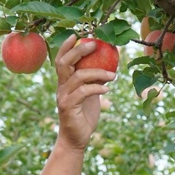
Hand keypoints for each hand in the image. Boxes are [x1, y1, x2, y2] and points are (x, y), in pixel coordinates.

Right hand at [54, 34, 116, 150]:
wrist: (76, 139)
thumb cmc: (84, 115)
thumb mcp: (90, 94)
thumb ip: (94, 80)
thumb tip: (108, 66)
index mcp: (64, 82)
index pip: (61, 59)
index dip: (66, 46)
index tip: (77, 35)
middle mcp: (61, 87)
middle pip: (65, 62)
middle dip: (79, 50)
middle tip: (95, 44)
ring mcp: (63, 97)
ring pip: (77, 76)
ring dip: (98, 72)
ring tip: (113, 75)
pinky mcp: (68, 107)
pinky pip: (83, 92)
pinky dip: (96, 88)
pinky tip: (107, 90)